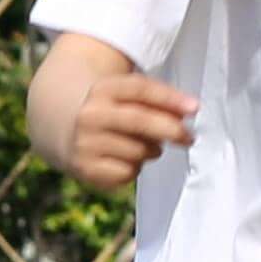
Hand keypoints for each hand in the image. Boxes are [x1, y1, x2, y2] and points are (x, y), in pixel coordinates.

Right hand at [57, 70, 197, 193]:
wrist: (65, 131)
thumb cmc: (114, 113)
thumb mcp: (128, 99)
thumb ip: (158, 102)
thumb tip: (188, 111)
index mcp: (102, 89)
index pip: (140, 89)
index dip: (170, 98)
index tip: (195, 108)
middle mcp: (90, 115)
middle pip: (139, 120)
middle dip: (171, 130)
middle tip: (189, 138)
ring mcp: (85, 143)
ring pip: (138, 151)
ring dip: (151, 151)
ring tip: (142, 146)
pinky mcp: (85, 168)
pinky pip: (127, 173)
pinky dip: (134, 168)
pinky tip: (125, 160)